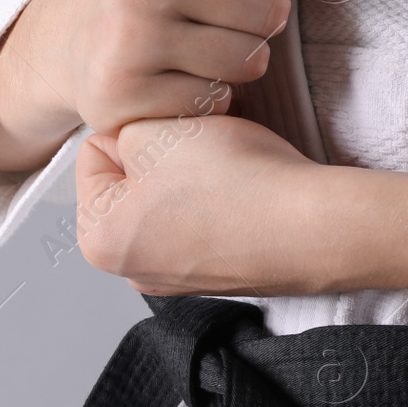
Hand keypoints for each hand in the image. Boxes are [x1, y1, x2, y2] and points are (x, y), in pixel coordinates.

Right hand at [0, 0, 338, 171]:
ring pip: (249, 61)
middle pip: (271, 9)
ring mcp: (126, 35)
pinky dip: (209, 97)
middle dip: (261, 19)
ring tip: (204, 48)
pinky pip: (215, 103)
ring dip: (241, 62)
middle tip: (221, 17)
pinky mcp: (122, 94)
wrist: (77, 37)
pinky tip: (179, 79)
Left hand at [75, 114, 322, 295]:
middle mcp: (131, 271)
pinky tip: (242, 196)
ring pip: (167, 196)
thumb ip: (122, 129)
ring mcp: (175, 278)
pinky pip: (202, 218)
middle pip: (129, 178)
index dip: (136, 130)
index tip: (176, 141)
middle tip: (200, 154)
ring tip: (225, 175)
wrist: (313, 227)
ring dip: (190, 175)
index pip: (94, 151)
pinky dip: (218, 201)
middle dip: (160, 156)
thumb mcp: (154, 131)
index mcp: (100, 242)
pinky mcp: (215, 274)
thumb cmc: (234, 182)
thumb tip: (131, 142)